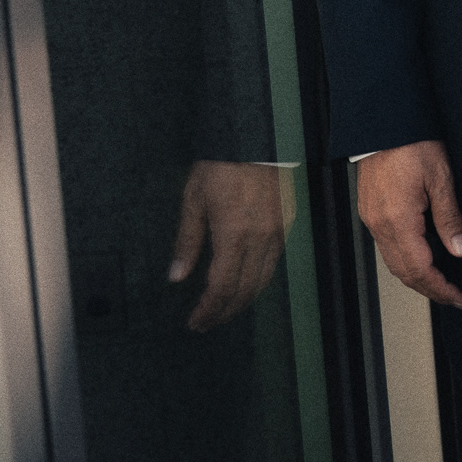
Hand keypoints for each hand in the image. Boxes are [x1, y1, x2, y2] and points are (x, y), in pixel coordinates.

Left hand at [169, 161, 295, 331]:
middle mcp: (259, 239)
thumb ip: (187, 241)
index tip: (195, 322)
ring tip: (223, 310)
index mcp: (233, 234)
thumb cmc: (220, 166)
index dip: (208, 310)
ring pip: (262, 281)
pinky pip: (273, 264)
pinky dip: (257, 282)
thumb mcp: (194, 199)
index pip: (222, 287)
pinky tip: (244, 283)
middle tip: (206, 323)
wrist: (255, 138)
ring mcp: (276, 233)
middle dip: (224, 312)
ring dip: (242, 301)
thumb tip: (176, 276)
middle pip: (244, 291)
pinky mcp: (286, 225)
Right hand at [356, 141, 461, 309]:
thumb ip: (450, 218)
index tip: (459, 298)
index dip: (441, 288)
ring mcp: (371, 219)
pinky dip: (405, 259)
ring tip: (440, 283)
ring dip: (416, 277)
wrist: (384, 122)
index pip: (420, 269)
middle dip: (429, 289)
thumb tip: (460, 250)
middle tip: (453, 297)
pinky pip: (386, 246)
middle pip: (403, 272)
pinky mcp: (369, 211)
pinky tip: (422, 257)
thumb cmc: (413, 143)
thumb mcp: (441, 178)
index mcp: (398, 220)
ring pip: (392, 262)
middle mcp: (379, 225)